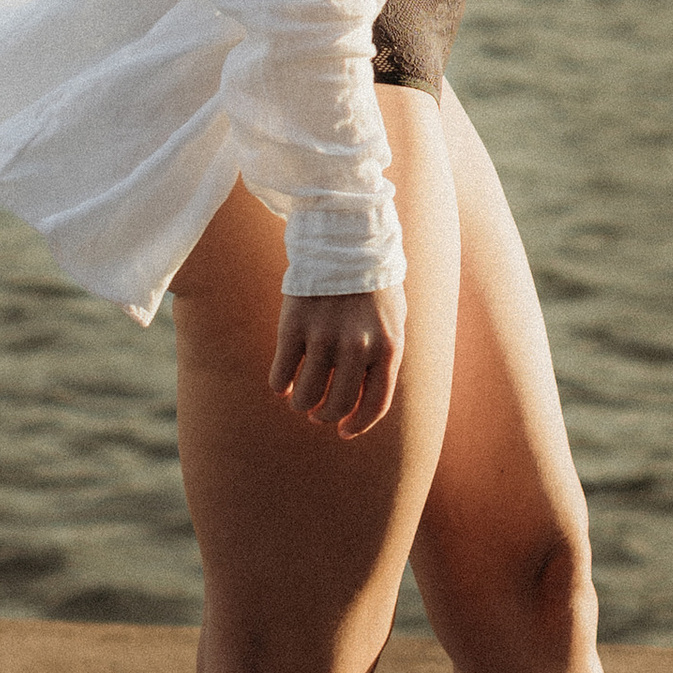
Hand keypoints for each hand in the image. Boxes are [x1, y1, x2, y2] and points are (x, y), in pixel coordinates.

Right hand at [272, 282, 404, 435]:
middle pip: (338, 405)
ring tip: (300, 399)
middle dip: (325, 417)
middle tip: (318, 414)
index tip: (343, 431)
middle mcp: (357, 347)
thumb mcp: (393, 321)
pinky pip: (281, 374)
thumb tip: (363, 401)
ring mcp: (324, 337)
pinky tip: (283, 383)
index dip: (357, 425)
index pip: (374, 405)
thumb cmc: (373, 286)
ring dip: (301, 404)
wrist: (346, 242)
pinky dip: (280, 385)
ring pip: (306, 396)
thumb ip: (383, 358)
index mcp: (387, 347)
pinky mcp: (294, 327)